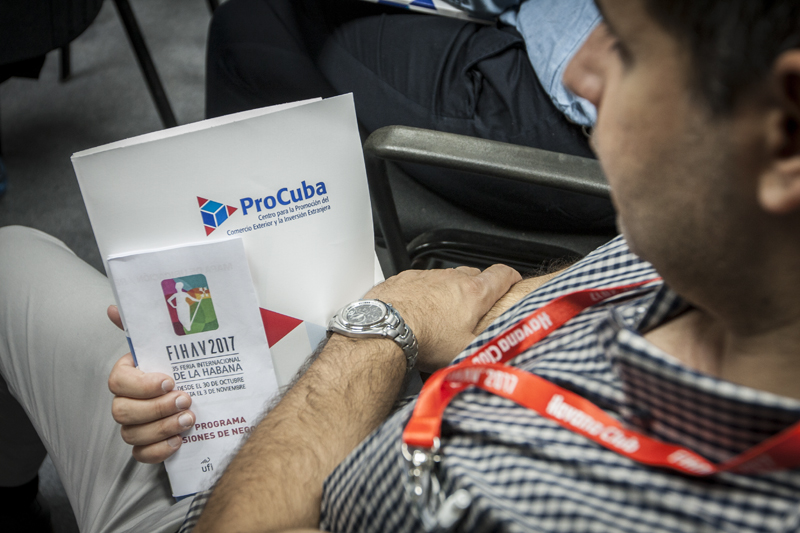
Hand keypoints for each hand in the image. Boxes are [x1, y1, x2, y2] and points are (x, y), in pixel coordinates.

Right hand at [107, 305, 194, 462]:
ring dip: (161, 428)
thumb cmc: (186, 366)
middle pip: (122, 411)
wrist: (208, 393)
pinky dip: (159, 450)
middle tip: (186, 399)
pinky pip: (141, 455)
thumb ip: (146, 326)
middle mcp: (127, 401)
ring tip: (189, 419)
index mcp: (130, 374)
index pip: (118, 381)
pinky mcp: (146, 445)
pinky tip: (179, 441)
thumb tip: (114, 308)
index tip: (169, 380)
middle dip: (156, 408)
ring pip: (131, 433)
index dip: (141, 384)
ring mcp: (134, 425)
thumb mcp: (173, 345)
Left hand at [365, 265, 520, 371]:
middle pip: (474, 275)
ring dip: (448, 291)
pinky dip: (423, 292)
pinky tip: (418, 311)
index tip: (513, 281)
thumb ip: (489, 348)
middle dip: (478, 288)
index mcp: (473, 293)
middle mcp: (451, 278)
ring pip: (445, 278)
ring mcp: (427, 276)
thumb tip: (504, 354)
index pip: (502, 274)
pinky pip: (420, 282)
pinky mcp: (405, 278)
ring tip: (442, 315)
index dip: (511, 277)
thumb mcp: (467, 352)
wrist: (385, 329)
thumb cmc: (424, 339)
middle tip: (475, 309)